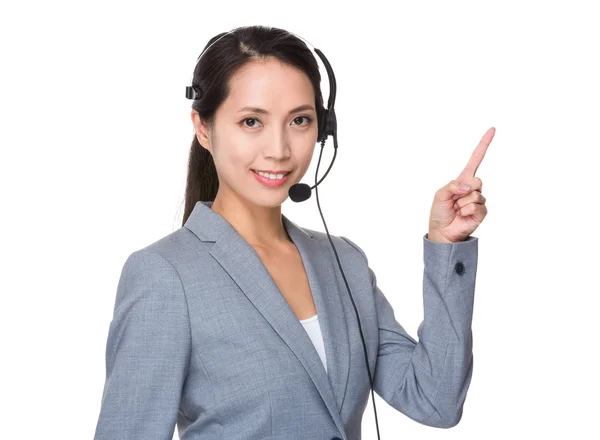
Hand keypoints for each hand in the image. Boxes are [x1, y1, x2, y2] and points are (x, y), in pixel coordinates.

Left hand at [427, 127, 494, 242]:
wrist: (442, 231)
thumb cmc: (439, 212)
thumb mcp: (439, 194)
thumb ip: (452, 185)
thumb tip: (469, 185)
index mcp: (463, 179)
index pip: (475, 159)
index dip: (483, 145)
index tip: (492, 129)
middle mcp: (473, 187)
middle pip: (477, 179)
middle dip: (463, 189)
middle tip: (455, 200)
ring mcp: (479, 199)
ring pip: (475, 193)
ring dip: (461, 202)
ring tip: (457, 210)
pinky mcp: (482, 211)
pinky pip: (476, 205)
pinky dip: (466, 210)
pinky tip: (462, 215)